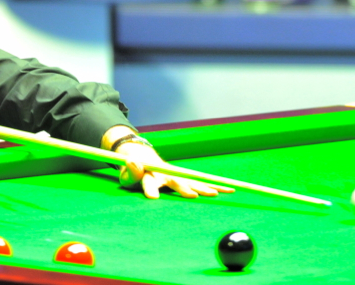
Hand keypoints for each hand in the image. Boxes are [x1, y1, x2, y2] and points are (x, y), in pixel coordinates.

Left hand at [115, 140, 233, 199]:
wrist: (143, 156)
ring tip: (216, 193)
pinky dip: (213, 186)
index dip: (150, 188)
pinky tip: (227, 190)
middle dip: (184, 187)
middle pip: (176, 180)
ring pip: (191, 180)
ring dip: (204, 186)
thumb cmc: (134, 171)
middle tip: (192, 195)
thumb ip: (130, 173)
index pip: (148, 180)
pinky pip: (200, 182)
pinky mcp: (184, 177)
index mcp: (148, 172)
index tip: (153, 197)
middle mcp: (165, 172)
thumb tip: (133, 162)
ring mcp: (176, 174)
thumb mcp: (127, 175)